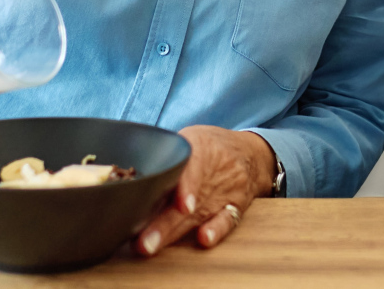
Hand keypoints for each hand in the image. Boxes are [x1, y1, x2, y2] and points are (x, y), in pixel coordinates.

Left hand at [135, 126, 275, 256]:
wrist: (251, 153)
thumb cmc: (211, 146)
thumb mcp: (190, 137)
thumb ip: (167, 154)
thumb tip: (132, 172)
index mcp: (202, 148)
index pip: (194, 167)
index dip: (187, 187)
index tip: (180, 206)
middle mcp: (218, 170)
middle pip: (190, 199)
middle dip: (165, 222)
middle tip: (144, 240)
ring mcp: (228, 191)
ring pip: (200, 214)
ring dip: (175, 232)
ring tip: (153, 245)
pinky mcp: (236, 207)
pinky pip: (227, 220)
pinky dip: (216, 230)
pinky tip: (204, 239)